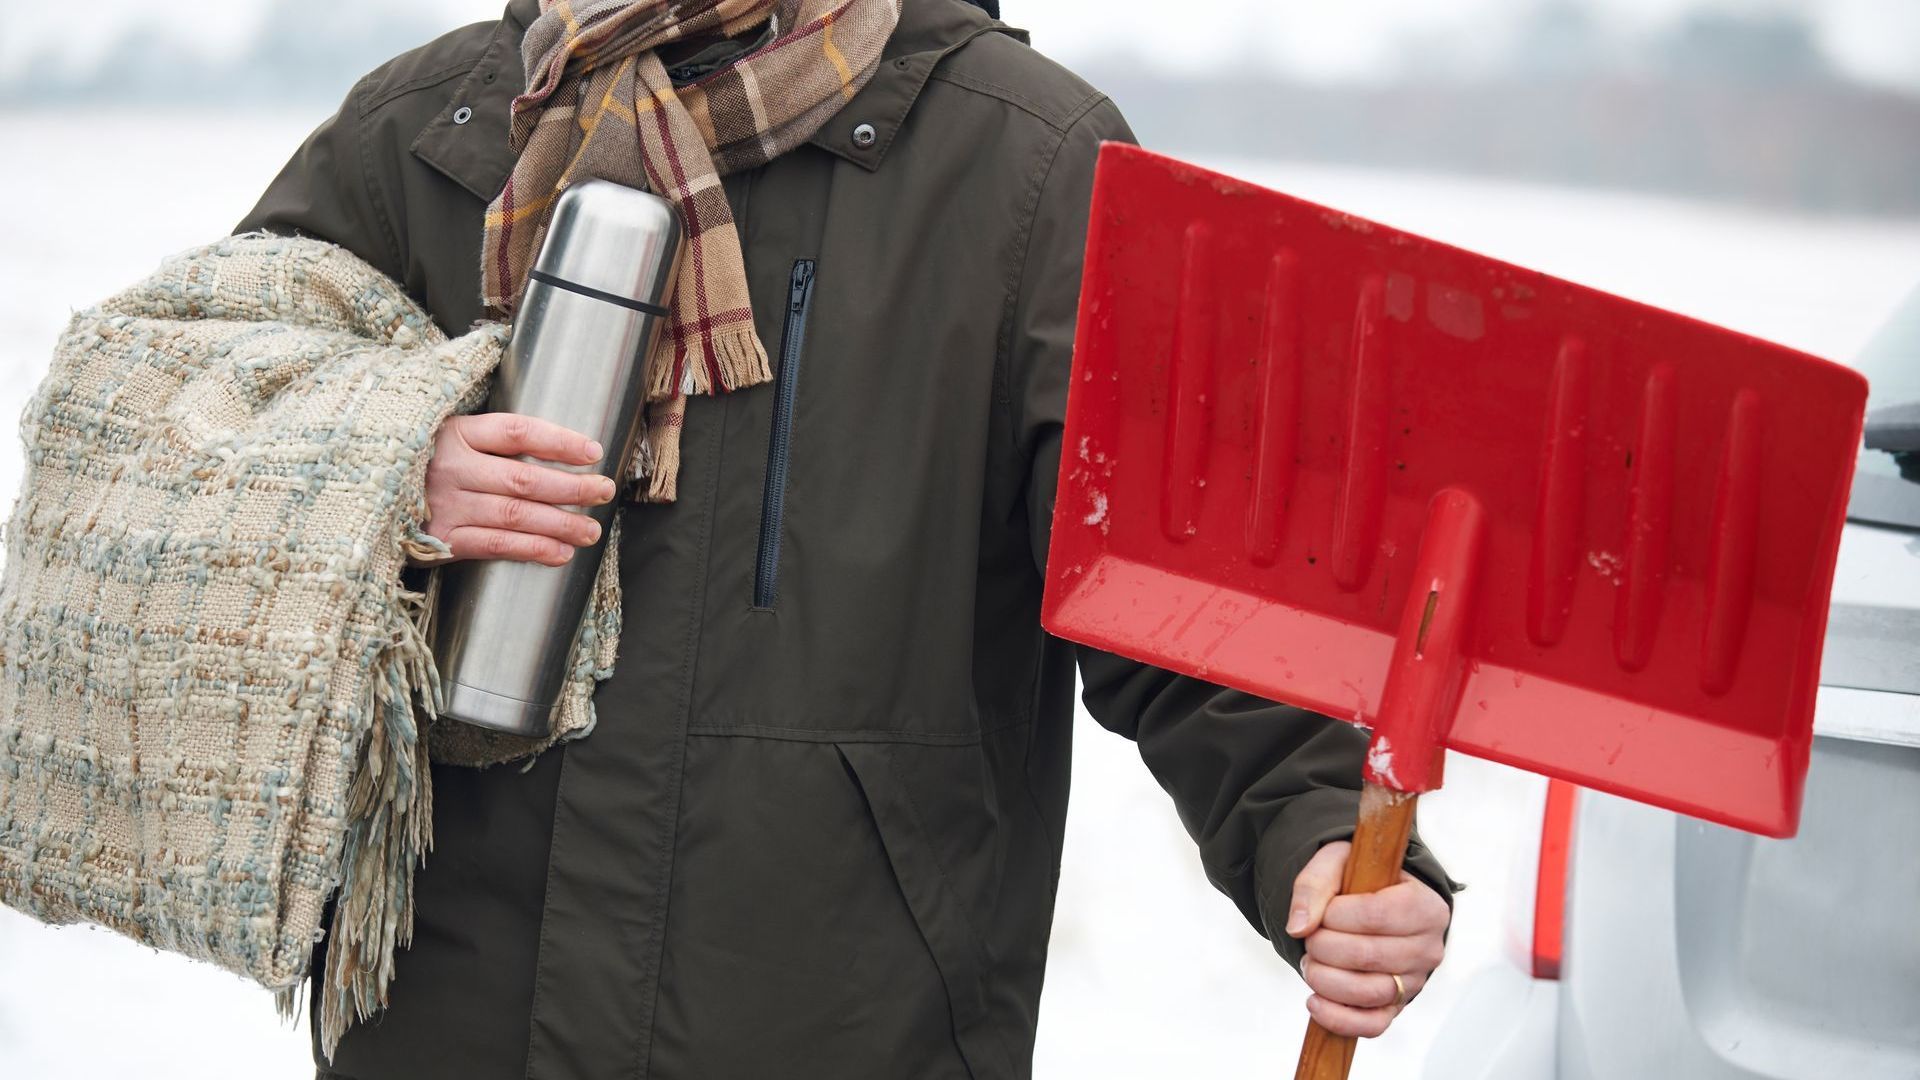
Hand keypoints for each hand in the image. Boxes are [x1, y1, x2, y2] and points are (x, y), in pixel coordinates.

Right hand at [420, 413, 617, 566]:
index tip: (593, 451)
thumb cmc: (416, 465)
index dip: (559, 441)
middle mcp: (450, 467)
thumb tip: (555, 451)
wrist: (358, 497)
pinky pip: (494, 545)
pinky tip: (559, 553)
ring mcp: (443, 505)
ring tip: (590, 530)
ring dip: (560, 524)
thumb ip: (488, 440)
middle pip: (524, 477)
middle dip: (572, 487)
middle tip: (603, 491)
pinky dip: (531, 550)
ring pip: (515, 514)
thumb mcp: (443, 436)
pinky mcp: (438, 539)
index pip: (517, 432)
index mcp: (454, 433)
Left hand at [1285, 840, 1448, 1038]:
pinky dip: (1338, 1019)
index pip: (1376, 915)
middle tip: (1310, 938)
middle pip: (1368, 956)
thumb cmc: (1357, 882)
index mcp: (1425, 906)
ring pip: (1368, 993)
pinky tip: (1313, 1002)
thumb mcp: (1335, 863)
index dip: (1336, 915)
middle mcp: (1428, 948)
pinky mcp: (1396, 1007)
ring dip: (1324, 980)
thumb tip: (1298, 927)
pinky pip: (1372, 1025)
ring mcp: (1414, 982)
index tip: (1323, 912)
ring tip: (1309, 962)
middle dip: (1323, 947)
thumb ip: (1314, 885)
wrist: (1368, 906)